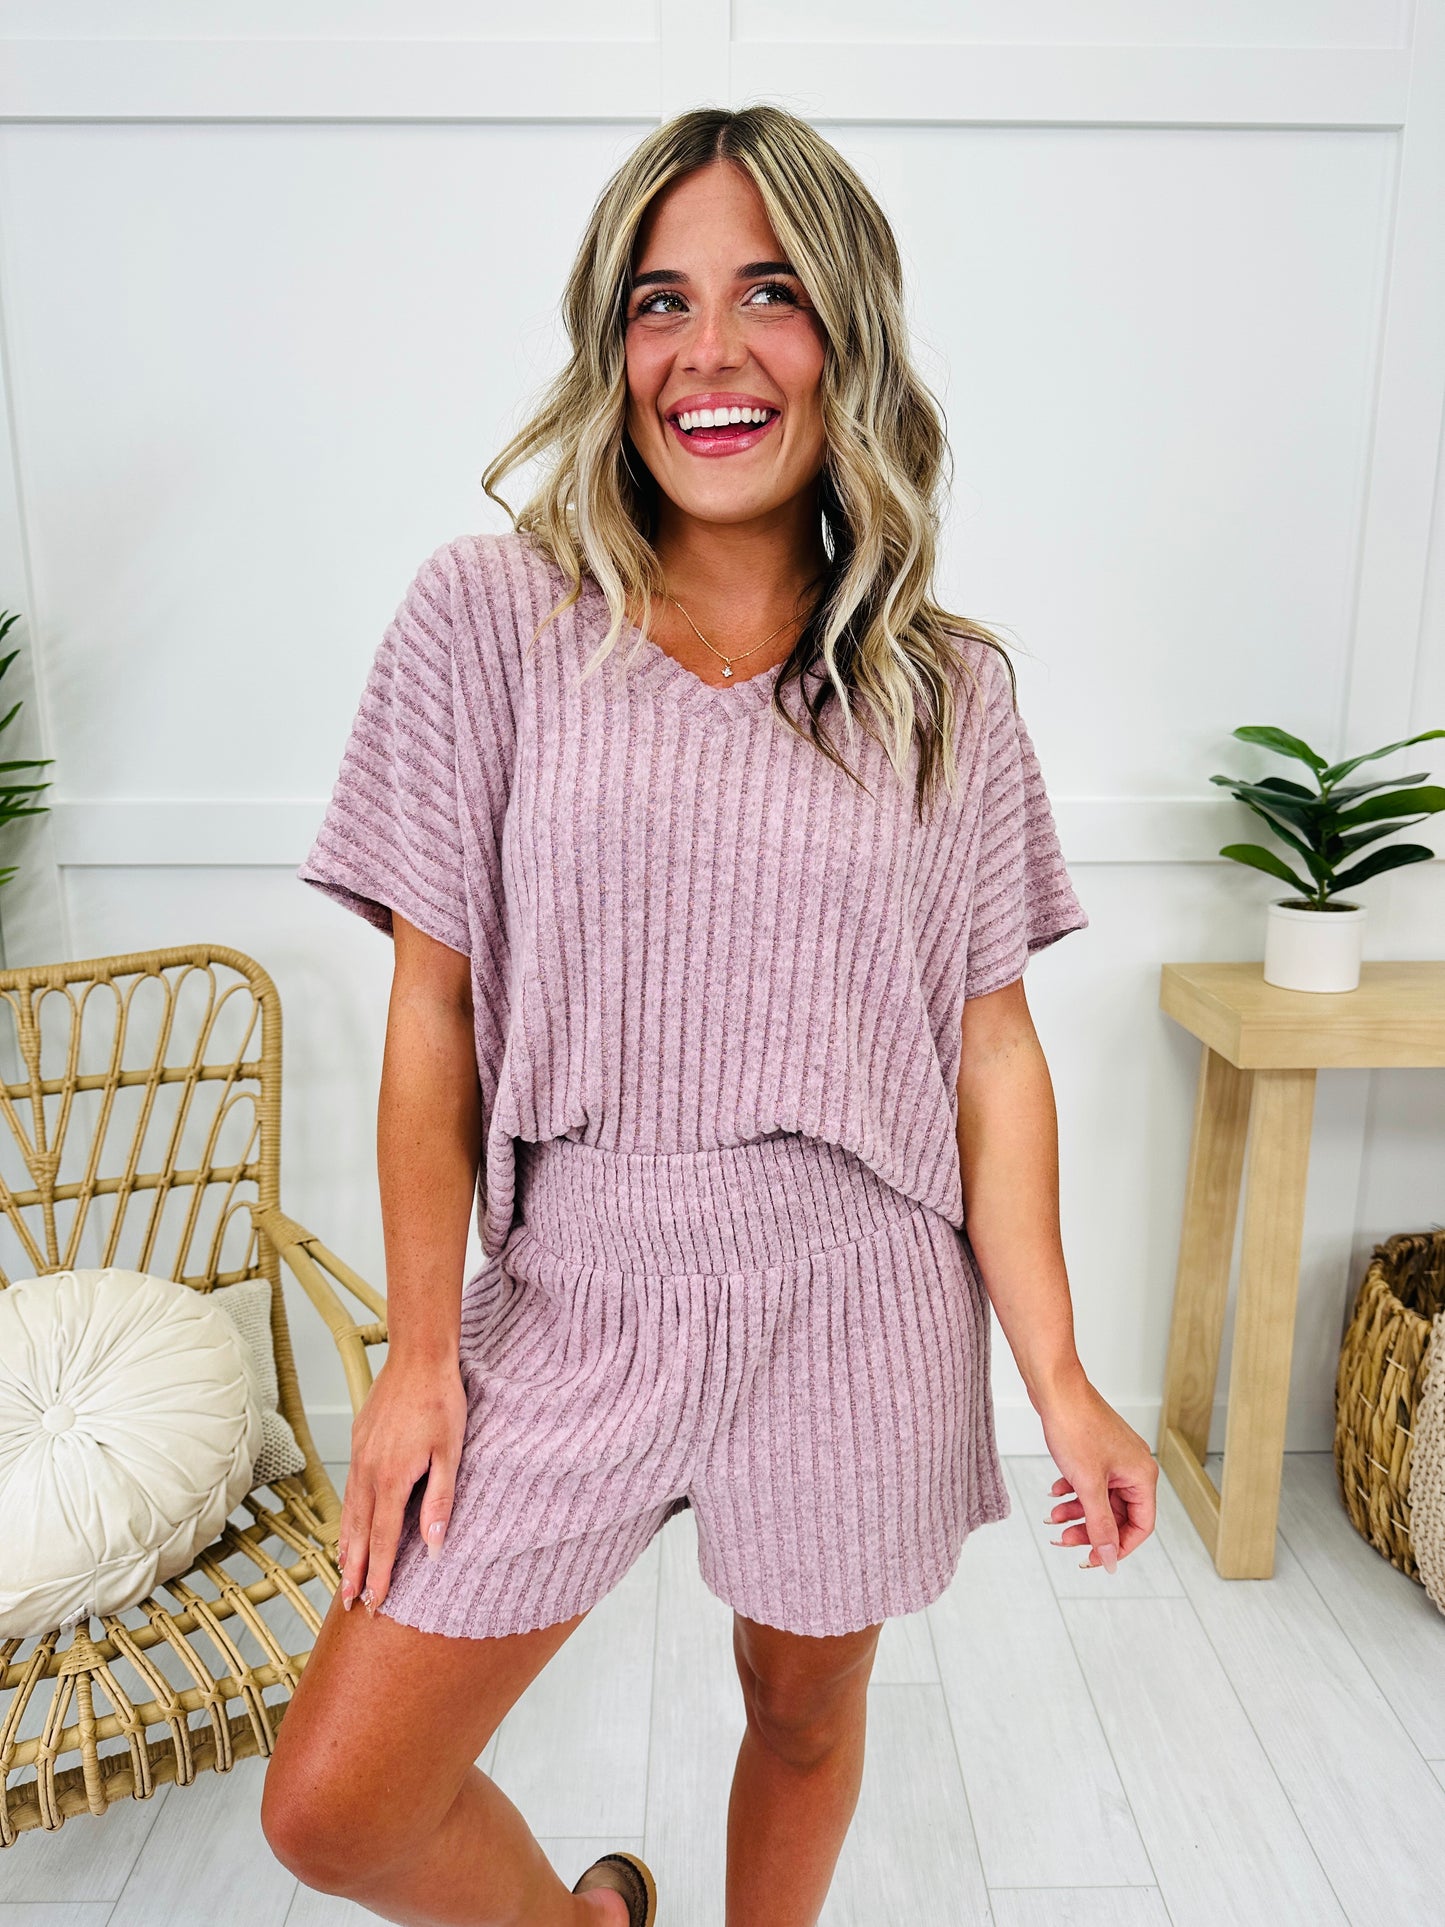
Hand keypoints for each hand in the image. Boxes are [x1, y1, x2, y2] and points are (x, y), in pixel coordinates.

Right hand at [336, 1353, 467, 1615]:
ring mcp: (360, 1456)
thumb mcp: (450, 1454)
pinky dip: (347, 1517)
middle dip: (354, 1570)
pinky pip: (349, 1490)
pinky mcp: (359, 1443)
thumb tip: (433, 1548)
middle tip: (349, 1602)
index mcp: (392, 1479)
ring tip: (343, 1574)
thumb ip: (440, 1503)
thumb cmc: (441, 1402)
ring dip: (346, 1547)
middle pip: (359, 1533)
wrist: (418, 1357)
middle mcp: (368, 1472)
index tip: (376, 1603)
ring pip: (349, 1513)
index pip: (384, 1540)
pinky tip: (350, 1525)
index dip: (380, 1574)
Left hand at [1037, 1375, 1156, 1571]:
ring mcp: (1115, 1458)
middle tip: (1065, 1539)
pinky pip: (1090, 1482)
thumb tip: (1108, 1559)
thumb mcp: (1088, 1485)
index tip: (1094, 1558)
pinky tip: (1055, 1492)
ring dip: (1077, 1512)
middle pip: (1119, 1515)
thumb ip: (1100, 1525)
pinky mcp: (1097, 1450)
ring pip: (1101, 1499)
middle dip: (1091, 1529)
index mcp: (1142, 1476)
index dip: (1118, 1546)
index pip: (1141, 1526)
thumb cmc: (1075, 1426)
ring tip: (1053, 1516)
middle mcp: (1134, 1467)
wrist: (1055, 1388)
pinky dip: (1073, 1492)